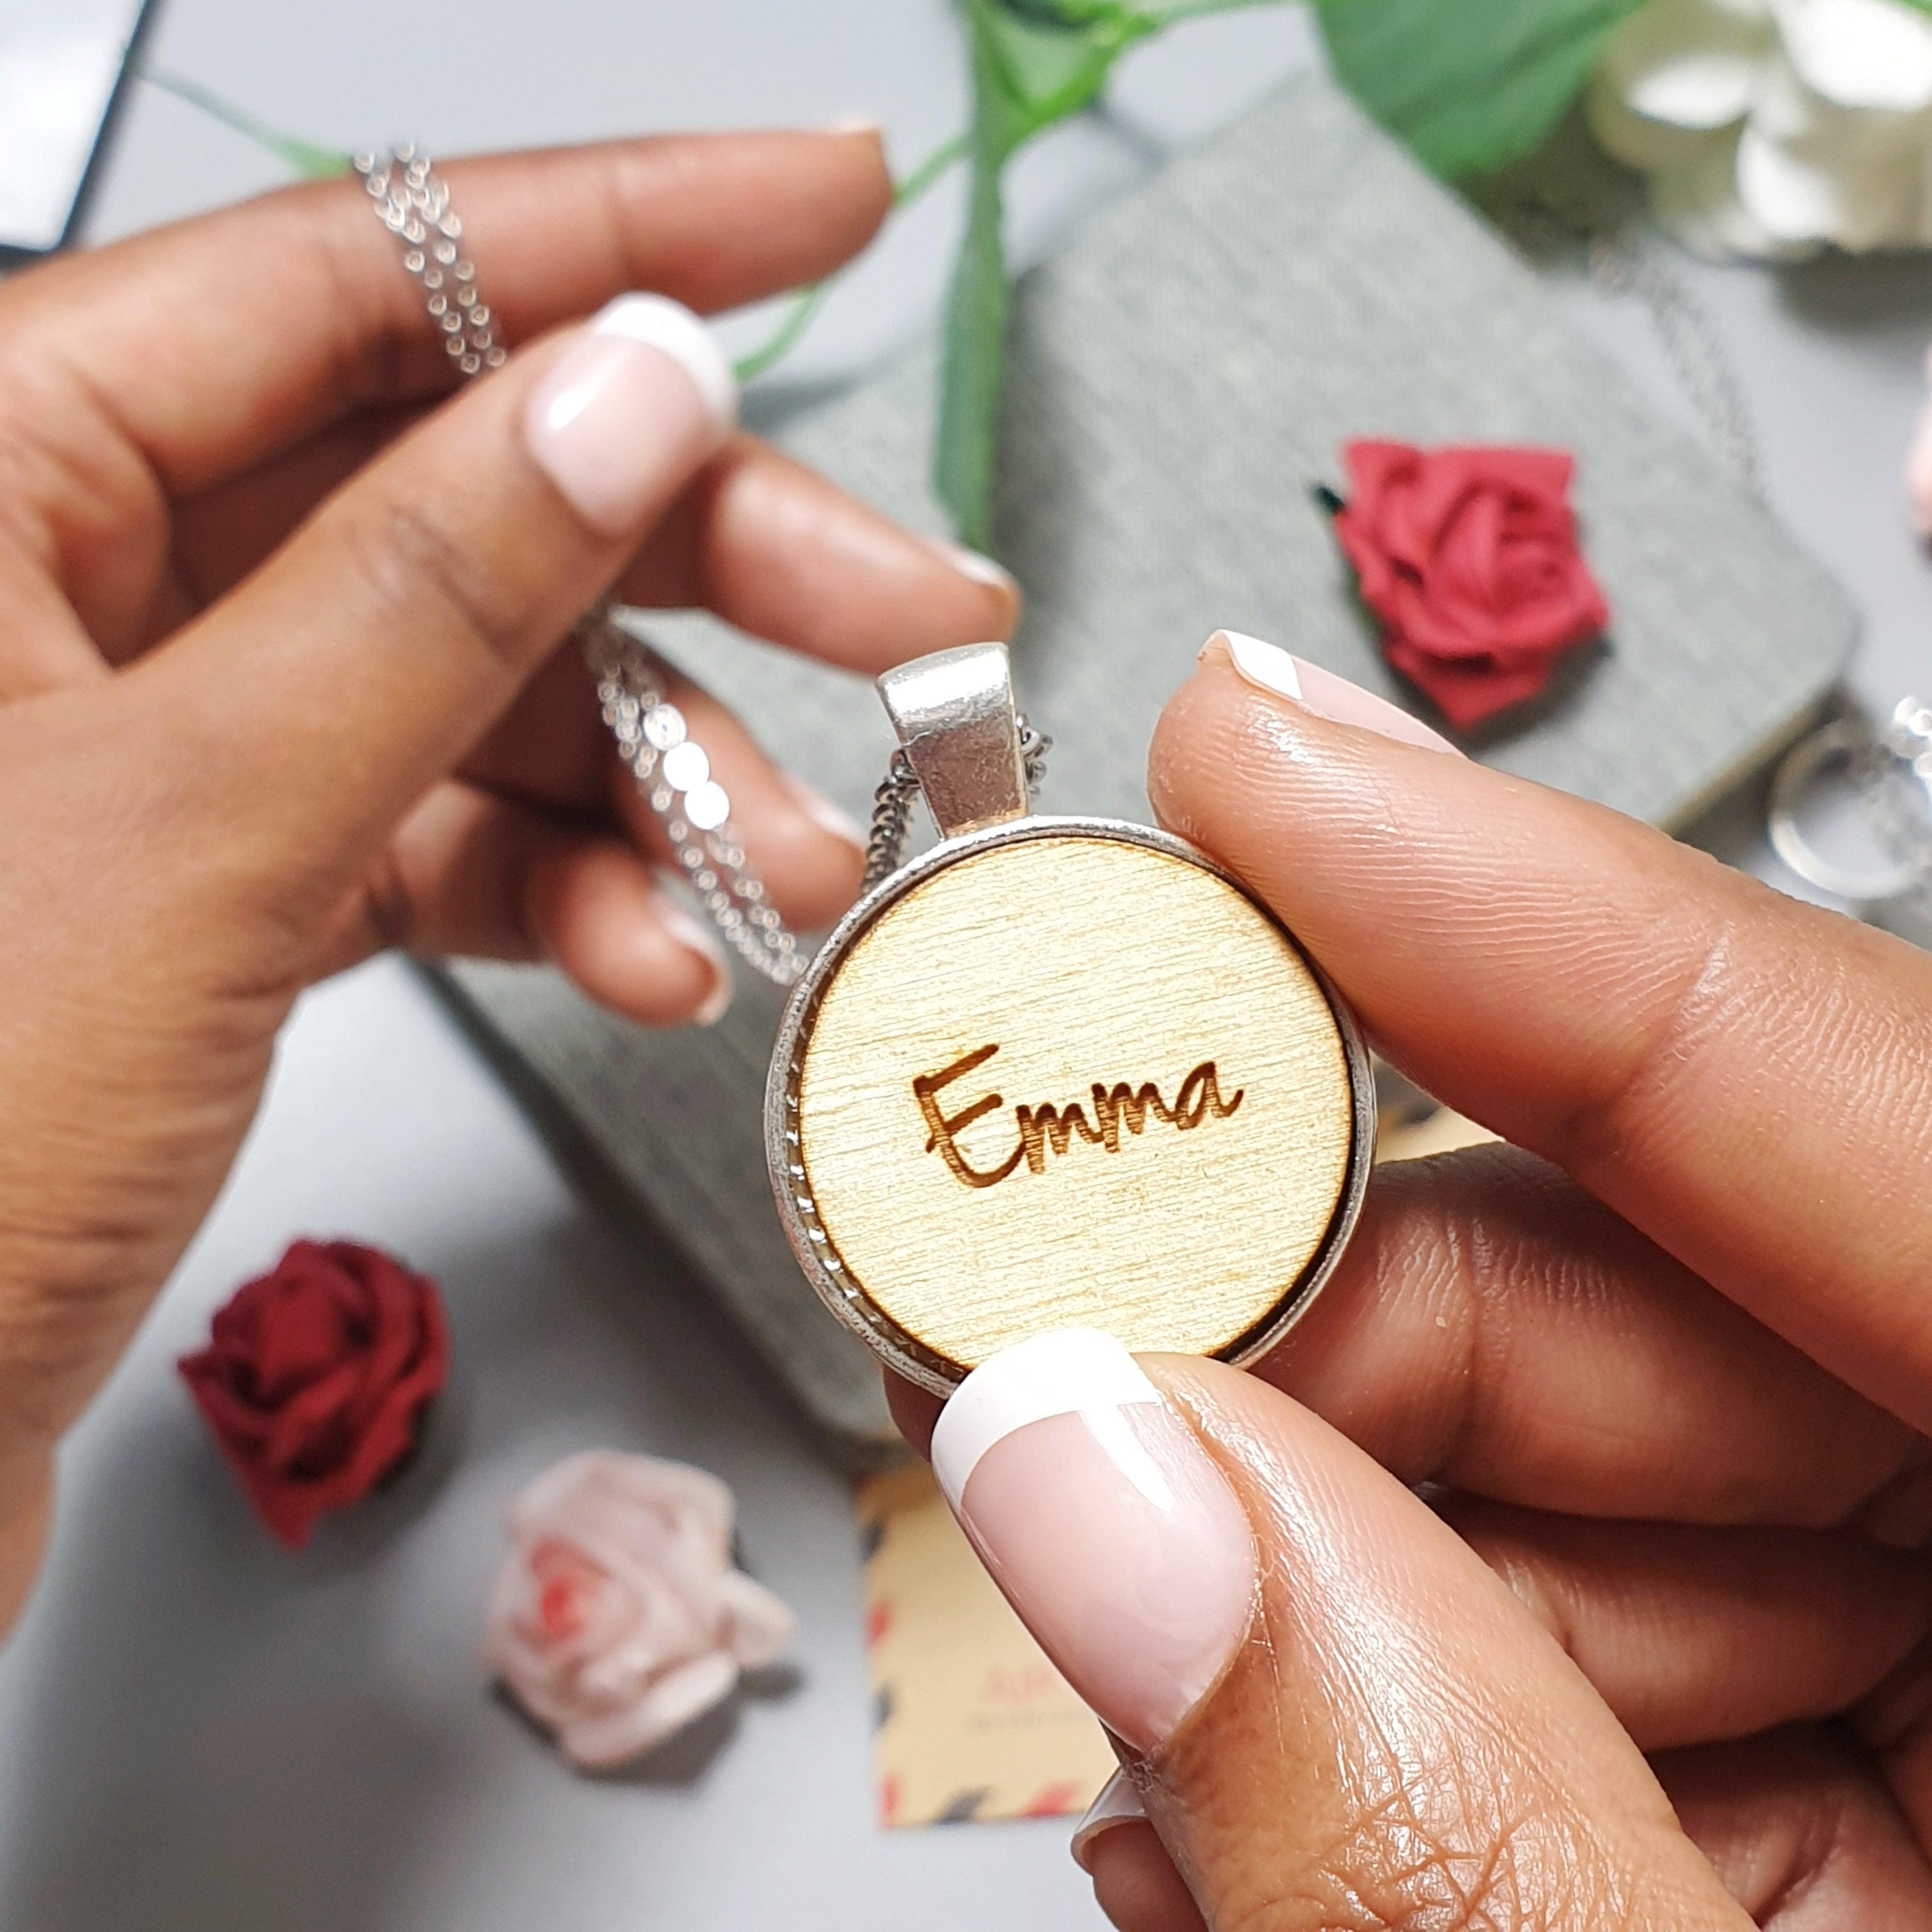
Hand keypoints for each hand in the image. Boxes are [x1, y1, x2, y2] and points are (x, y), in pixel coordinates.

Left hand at [0, 127, 1018, 1625]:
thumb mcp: (190, 830)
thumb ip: (425, 596)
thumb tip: (630, 390)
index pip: (362, 269)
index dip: (625, 228)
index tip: (823, 200)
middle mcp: (76, 570)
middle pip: (466, 484)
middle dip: (706, 564)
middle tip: (912, 614)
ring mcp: (160, 730)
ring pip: (478, 680)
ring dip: (657, 780)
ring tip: (783, 876)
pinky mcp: (216, 877)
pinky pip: (436, 827)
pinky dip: (562, 888)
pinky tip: (649, 956)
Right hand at [893, 633, 1931, 1928]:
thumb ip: (1421, 1823)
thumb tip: (1099, 1480)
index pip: (1888, 1106)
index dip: (1531, 918)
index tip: (1247, 767)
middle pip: (1673, 1281)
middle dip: (1323, 1302)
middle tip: (1054, 1336)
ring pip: (1603, 1447)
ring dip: (1324, 1533)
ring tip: (1141, 1618)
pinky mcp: (1886, 1744)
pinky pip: (1625, 1615)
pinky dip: (1413, 1680)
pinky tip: (1270, 1766)